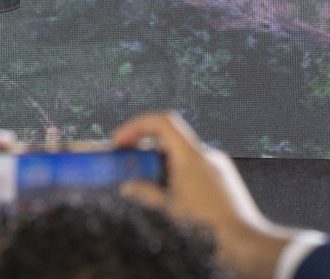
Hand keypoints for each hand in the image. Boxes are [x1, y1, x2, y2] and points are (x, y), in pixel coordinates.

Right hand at [113, 111, 301, 278]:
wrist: (248, 246)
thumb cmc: (211, 228)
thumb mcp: (168, 209)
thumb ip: (143, 193)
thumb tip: (128, 186)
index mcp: (192, 156)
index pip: (162, 122)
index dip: (136, 127)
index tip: (120, 142)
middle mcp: (207, 156)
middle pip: (168, 141)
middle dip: (145, 155)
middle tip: (130, 170)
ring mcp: (218, 168)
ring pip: (180, 157)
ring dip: (160, 169)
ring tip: (151, 191)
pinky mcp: (223, 181)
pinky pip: (193, 169)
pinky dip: (176, 177)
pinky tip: (172, 199)